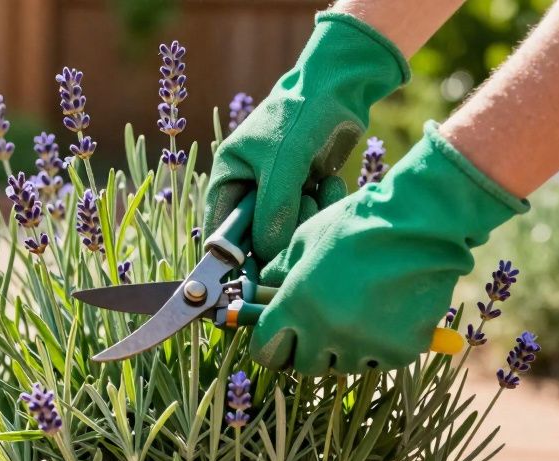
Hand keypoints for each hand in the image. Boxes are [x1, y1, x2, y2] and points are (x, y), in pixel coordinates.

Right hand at [203, 12, 409, 266]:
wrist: (339, 86)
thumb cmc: (300, 115)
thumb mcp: (283, 163)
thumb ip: (273, 211)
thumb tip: (266, 254)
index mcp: (227, 176)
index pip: (218, 231)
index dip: (231, 257)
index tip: (252, 275)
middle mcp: (248, 188)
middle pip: (254, 238)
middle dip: (278, 234)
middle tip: (299, 215)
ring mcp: (277, 191)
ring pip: (286, 231)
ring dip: (305, 217)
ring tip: (316, 188)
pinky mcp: (304, 191)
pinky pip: (309, 218)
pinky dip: (322, 205)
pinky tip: (329, 180)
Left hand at [250, 123, 528, 373]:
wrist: (423, 223)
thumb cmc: (359, 223)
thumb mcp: (307, 238)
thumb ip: (283, 270)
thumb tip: (267, 289)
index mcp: (295, 306)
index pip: (267, 350)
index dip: (272, 344)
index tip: (281, 337)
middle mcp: (325, 333)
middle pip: (307, 365)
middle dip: (312, 347)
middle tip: (326, 322)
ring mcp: (364, 345)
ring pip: (346, 364)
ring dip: (349, 346)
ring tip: (364, 310)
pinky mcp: (400, 351)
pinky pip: (382, 360)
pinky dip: (384, 344)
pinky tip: (391, 312)